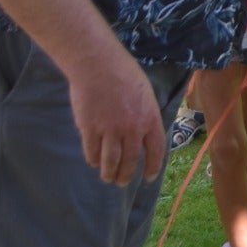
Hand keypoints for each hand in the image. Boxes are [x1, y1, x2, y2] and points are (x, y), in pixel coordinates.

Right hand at [67, 48, 166, 185]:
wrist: (97, 64)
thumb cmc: (123, 73)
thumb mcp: (145, 94)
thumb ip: (145, 115)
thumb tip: (143, 134)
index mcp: (150, 118)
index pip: (156, 150)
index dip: (153, 166)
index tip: (149, 177)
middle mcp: (132, 128)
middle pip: (131, 160)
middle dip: (127, 175)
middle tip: (122, 182)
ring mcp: (110, 130)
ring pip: (110, 161)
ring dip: (109, 173)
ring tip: (108, 178)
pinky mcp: (90, 129)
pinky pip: (92, 152)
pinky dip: (93, 159)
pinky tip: (93, 161)